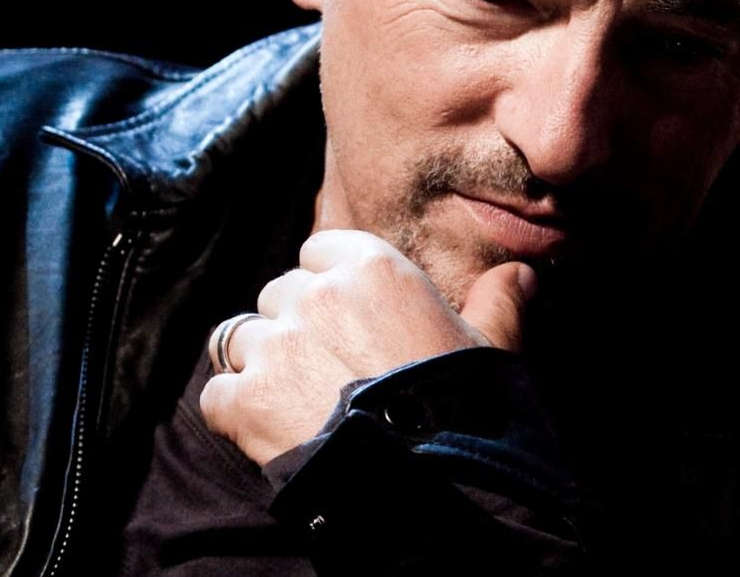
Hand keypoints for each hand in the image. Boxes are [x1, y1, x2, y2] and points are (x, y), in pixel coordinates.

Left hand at [200, 229, 536, 465]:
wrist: (433, 488)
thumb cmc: (466, 410)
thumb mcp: (494, 349)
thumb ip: (499, 301)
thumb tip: (521, 270)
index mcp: (370, 268)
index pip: (321, 250)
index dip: (331, 285)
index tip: (349, 319)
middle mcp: (314, 295)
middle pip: (280, 294)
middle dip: (296, 327)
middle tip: (328, 371)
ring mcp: (274, 347)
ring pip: (242, 339)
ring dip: (262, 367)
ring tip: (297, 404)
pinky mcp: (245, 400)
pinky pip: (217, 394)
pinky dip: (234, 413)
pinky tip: (265, 432)